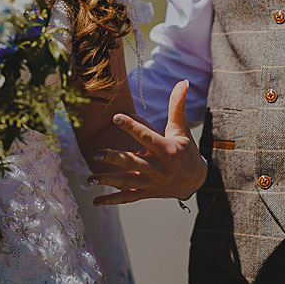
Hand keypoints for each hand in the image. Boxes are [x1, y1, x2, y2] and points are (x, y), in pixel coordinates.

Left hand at [89, 80, 207, 204]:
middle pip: (134, 162)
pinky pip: (128, 198)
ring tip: (89, 179)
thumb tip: (183, 81)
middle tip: (97, 153)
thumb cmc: (186, 149)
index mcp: (166, 149)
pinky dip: (112, 201)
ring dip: (108, 181)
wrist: (195, 180)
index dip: (132, 126)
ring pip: (128, 182)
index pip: (147, 136)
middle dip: (115, 158)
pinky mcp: (147, 193)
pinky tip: (96, 202)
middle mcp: (158, 167)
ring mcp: (152, 183)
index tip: (116, 117)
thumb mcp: (181, 128)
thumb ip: (177, 105)